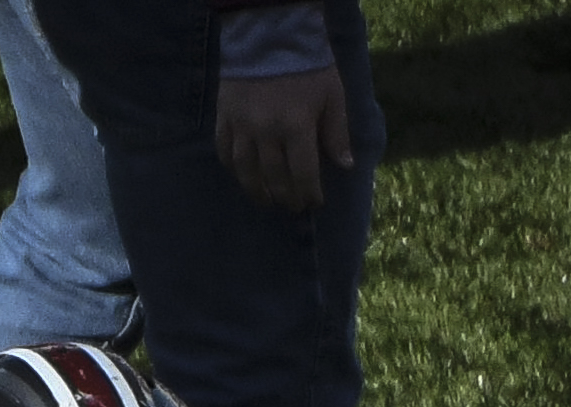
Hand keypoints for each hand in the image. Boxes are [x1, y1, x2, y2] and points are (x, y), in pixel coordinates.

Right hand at [215, 66, 352, 211]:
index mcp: (296, 128)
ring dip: (258, 191)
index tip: (314, 203)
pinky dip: (234, 168)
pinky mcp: (224, 118)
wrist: (270, 35)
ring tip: (267, 201)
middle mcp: (267, 133)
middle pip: (275, 178)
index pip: (304, 173)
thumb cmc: (307, 66)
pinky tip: (243, 176)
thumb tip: (345, 166)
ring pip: (246, 172)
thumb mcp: (332, 95)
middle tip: (292, 206)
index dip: (309, 193)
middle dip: (286, 197)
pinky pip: (225, 152)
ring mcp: (242, 127)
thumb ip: (337, 132)